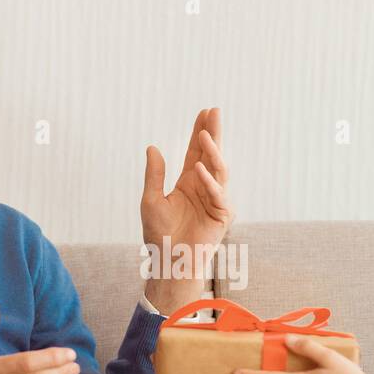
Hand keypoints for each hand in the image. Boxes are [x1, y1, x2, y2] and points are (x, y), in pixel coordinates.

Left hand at [141, 107, 232, 314]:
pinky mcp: (222, 215)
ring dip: (212, 152)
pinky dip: (210, 183)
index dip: (200, 131)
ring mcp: (215, 200)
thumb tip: (152, 147)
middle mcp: (204, 187)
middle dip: (213, 133)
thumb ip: (154, 175)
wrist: (169, 261)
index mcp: (188, 182)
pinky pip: (219, 195)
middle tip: (215, 111)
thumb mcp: (151, 200)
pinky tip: (199, 170)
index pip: (195, 151)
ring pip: (219, 170)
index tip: (204, 111)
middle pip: (211, 155)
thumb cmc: (159, 235)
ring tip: (205, 135)